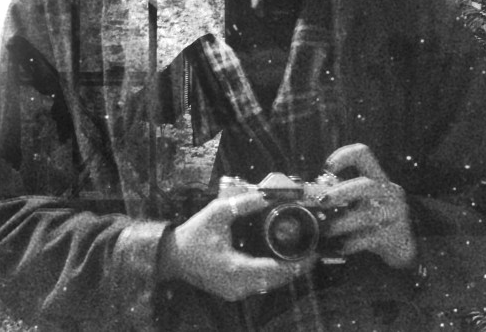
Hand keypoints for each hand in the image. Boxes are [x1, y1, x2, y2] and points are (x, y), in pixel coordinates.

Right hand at [160, 191, 316, 300]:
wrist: (172, 256)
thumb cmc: (194, 235)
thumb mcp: (218, 213)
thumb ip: (245, 203)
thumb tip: (270, 194)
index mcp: (236, 269)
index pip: (276, 270)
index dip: (298, 263)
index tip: (314, 252)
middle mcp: (238, 286)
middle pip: (277, 280)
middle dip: (297, 268)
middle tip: (313, 252)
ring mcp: (235, 292)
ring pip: (270, 285)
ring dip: (287, 272)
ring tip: (303, 256)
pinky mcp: (233, 291)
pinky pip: (260, 285)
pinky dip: (274, 274)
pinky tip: (282, 262)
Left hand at [321, 143, 416, 267]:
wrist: (403, 244)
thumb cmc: (374, 218)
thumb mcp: (361, 200)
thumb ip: (340, 194)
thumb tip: (307, 193)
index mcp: (377, 178)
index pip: (363, 154)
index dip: (343, 156)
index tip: (326, 170)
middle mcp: (388, 191)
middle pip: (364, 185)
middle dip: (340, 193)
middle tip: (321, 201)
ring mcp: (393, 213)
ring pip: (366, 215)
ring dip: (341, 223)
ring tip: (326, 231)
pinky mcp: (393, 235)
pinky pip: (369, 238)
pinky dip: (350, 243)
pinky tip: (340, 247)